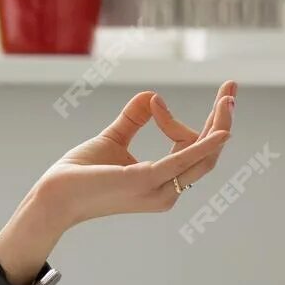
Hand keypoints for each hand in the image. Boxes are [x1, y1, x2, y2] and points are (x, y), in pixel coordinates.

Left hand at [32, 82, 236, 230]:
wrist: (54, 196)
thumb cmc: (80, 175)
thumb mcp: (113, 140)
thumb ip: (133, 120)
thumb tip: (151, 95)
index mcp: (161, 182)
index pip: (192, 151)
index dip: (179, 121)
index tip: (154, 101)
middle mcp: (166, 191)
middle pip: (208, 154)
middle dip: (222, 120)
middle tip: (231, 88)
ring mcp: (158, 189)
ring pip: (204, 156)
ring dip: (219, 124)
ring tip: (228, 97)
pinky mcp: (144, 180)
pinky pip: (182, 160)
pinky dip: (203, 146)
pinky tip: (221, 132)